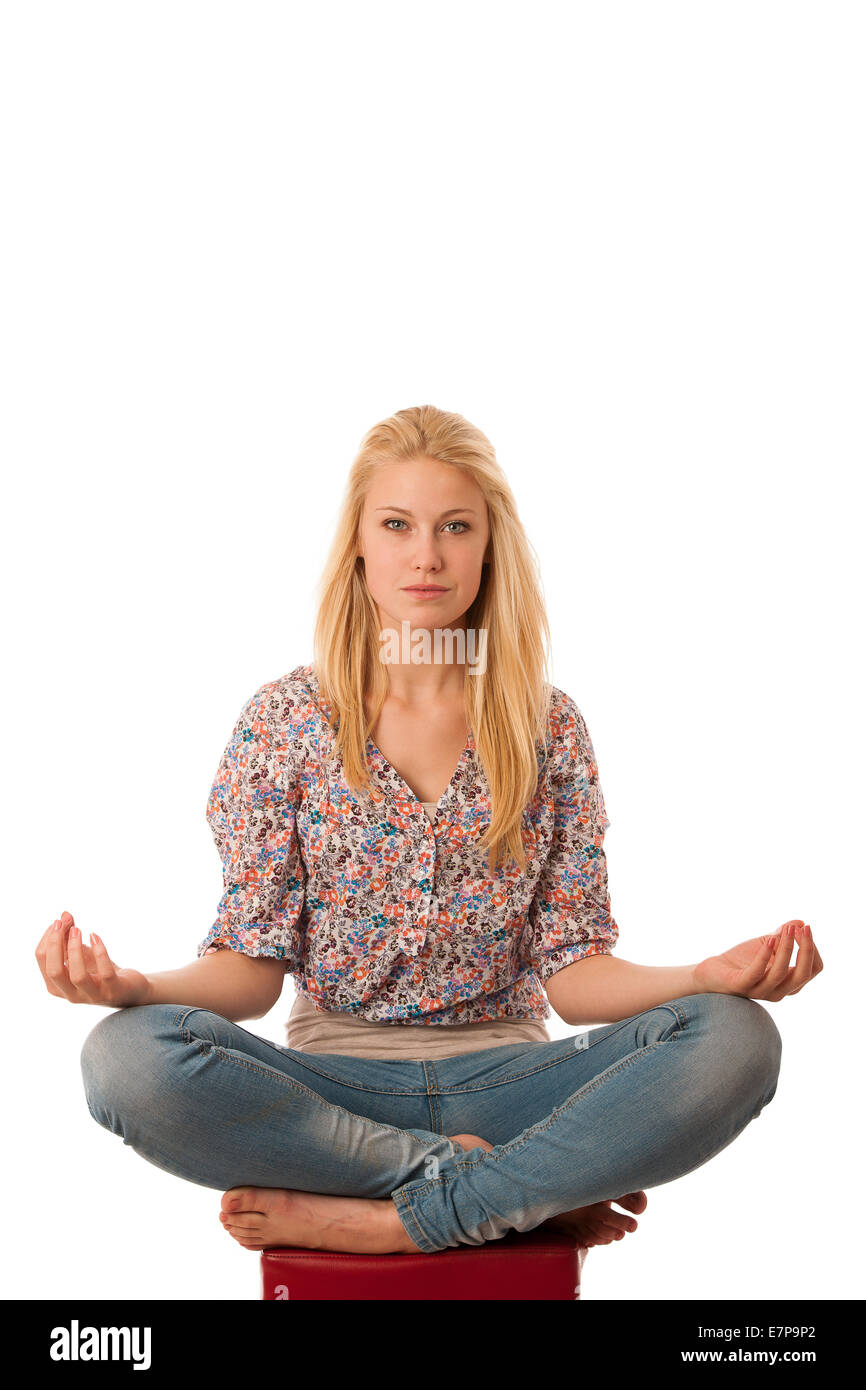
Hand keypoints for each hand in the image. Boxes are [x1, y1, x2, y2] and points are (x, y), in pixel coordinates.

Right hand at [35, 911, 151, 1006]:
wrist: (129, 988)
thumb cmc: (99, 970)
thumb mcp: (81, 953)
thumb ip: (69, 937)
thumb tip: (64, 914)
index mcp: (57, 987)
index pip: (43, 963)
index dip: (48, 940)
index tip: (57, 922)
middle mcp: (71, 995)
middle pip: (54, 972)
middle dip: (55, 945)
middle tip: (62, 923)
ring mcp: (92, 995)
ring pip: (77, 976)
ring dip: (75, 949)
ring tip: (77, 930)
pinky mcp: (112, 991)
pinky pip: (105, 973)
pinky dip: (99, 952)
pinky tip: (95, 937)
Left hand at [693, 920, 822, 1000]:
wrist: (713, 971)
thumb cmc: (743, 960)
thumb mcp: (767, 945)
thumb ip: (783, 936)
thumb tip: (800, 922)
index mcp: (789, 982)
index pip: (814, 968)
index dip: (812, 948)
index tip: (804, 928)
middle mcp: (779, 991)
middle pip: (804, 973)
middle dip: (807, 949)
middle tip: (803, 928)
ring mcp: (761, 991)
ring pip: (782, 972)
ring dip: (787, 947)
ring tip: (787, 929)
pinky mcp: (741, 986)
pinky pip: (757, 972)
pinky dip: (764, 955)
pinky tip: (768, 939)